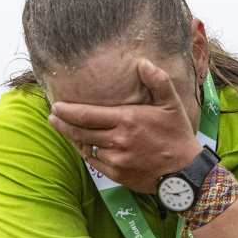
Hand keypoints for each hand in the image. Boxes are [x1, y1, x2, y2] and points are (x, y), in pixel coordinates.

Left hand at [48, 59, 202, 192]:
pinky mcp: (117, 175)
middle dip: (62, 124)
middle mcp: (117, 140)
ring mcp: (116, 160)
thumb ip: (157, 81)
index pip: (86, 115)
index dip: (67, 111)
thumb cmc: (177, 135)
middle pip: (80, 131)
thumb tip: (142, 62)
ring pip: (86, 147)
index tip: (56, 106)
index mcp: (126, 120)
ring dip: (73, 138)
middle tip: (52, 117)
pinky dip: (87, 153)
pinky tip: (83, 147)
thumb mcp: (172, 104)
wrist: (184, 172)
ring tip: (64, 130)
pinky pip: (95, 162)